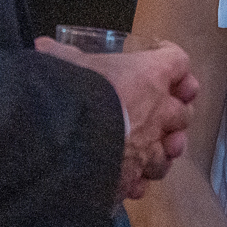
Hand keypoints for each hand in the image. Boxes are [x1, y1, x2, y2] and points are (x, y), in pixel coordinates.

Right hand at [36, 38, 198, 199]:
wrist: (63, 140)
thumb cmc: (73, 90)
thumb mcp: (64, 63)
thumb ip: (60, 54)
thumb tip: (43, 46)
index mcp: (150, 76)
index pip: (178, 62)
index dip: (173, 63)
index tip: (163, 62)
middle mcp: (158, 112)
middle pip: (184, 112)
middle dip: (174, 114)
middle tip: (159, 112)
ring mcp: (149, 148)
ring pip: (170, 152)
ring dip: (162, 150)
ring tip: (148, 150)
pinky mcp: (134, 177)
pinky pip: (145, 180)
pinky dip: (138, 179)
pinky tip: (127, 177)